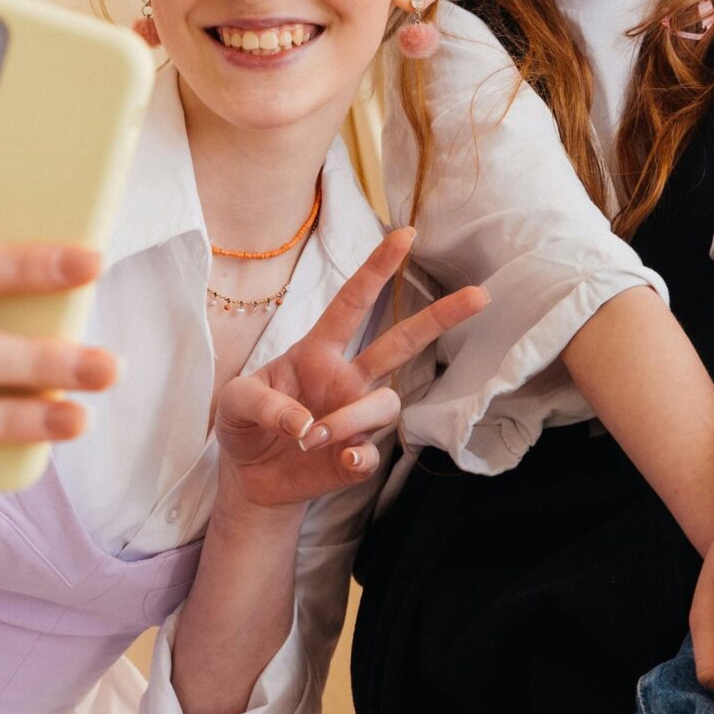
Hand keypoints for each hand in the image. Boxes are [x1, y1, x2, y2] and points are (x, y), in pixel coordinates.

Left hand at [212, 228, 486, 511]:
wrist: (250, 479)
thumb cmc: (245, 425)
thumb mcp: (233, 404)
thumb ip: (263, 405)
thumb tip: (307, 425)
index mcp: (317, 350)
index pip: (353, 302)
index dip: (378, 269)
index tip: (406, 235)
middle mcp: (346, 378)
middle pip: (403, 341)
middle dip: (441, 316)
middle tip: (480, 294)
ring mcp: (356, 416)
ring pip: (385, 404)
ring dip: (350, 419)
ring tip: (312, 437)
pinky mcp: (356, 456)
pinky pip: (373, 452)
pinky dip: (357, 454)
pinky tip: (340, 458)